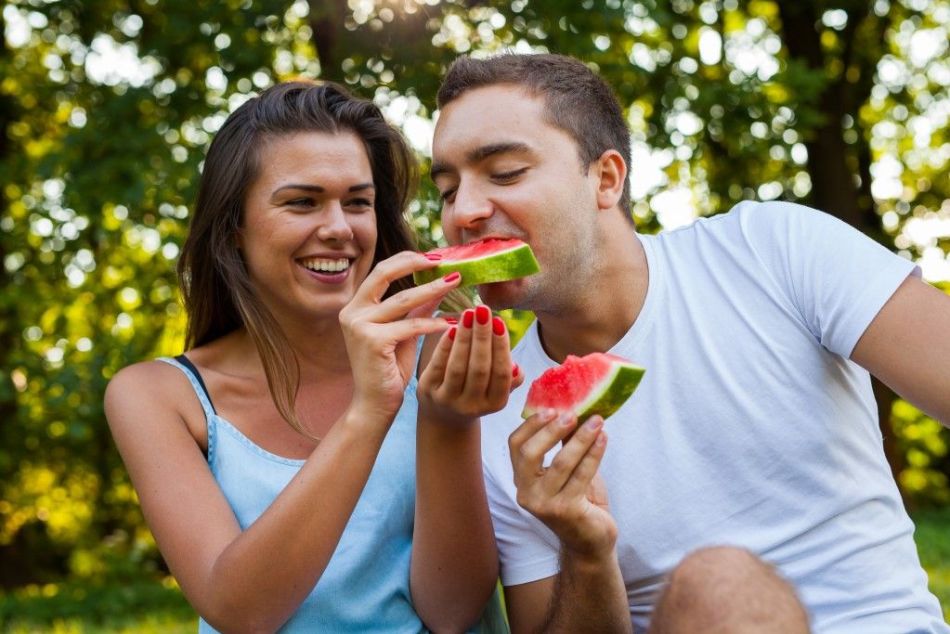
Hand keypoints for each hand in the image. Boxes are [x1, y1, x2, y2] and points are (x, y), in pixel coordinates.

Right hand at [339, 251, 457, 424]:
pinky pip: (410, 326)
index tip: (434, 257)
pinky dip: (434, 323)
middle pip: (385, 273)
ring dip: (433, 290)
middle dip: (416, 263)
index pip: (381, 271)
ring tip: (456, 282)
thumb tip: (438, 284)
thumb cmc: (387, 370)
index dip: (408, 259)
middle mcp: (352, 312)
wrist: (374, 405)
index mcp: (355, 306)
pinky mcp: (372, 341)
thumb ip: (416, 309)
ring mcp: (359, 325)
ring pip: (403, 299)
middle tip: (444, 261)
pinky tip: (453, 322)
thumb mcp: (403, 333)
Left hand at [417, 306, 524, 425]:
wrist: (444, 416)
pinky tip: (451, 327)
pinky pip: (438, 364)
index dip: (501, 347)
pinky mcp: (428, 391)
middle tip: (484, 309)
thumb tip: (516, 366)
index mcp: (495, 403)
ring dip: (464, 337)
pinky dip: (445, 345)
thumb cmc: (477, 393)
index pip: (501, 374)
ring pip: (458, 366)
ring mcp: (448, 400)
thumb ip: (511, 379)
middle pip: (479, 368)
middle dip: (482, 336)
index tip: (499, 321)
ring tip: (469, 313)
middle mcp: (472, 406)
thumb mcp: (496, 391)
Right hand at [508, 412, 617, 560]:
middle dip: (551, 430)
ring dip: (581, 438)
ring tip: (597, 421)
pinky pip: (582, 475)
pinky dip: (594, 453)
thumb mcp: (566, 470)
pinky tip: (604, 438)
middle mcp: (527, 493)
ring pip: (560, 463)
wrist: (589, 542)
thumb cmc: (578, 500)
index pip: (515, 445)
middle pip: (529, 453)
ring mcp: (545, 504)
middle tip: (573, 413)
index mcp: (522, 479)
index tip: (552, 408)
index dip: (531, 424)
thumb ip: (564, 445)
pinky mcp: (567, 511)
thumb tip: (572, 409)